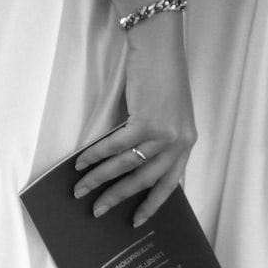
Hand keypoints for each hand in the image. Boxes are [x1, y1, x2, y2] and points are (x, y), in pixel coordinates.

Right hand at [72, 12, 196, 227]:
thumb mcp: (170, 114)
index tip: (136, 220)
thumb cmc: (163, 76)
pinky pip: (115, 146)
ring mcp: (165, 133)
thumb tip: (130, 166)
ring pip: (127, 166)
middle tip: (98, 211)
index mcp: (186, 143)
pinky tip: (81, 163)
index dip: (152, 204)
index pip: (170, 183)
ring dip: (100, 179)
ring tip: (81, 189)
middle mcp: (179, 142)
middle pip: (144, 180)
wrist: (160, 46)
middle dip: (117, 197)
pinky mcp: (146, 121)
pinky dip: (96, 156)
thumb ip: (158, 140)